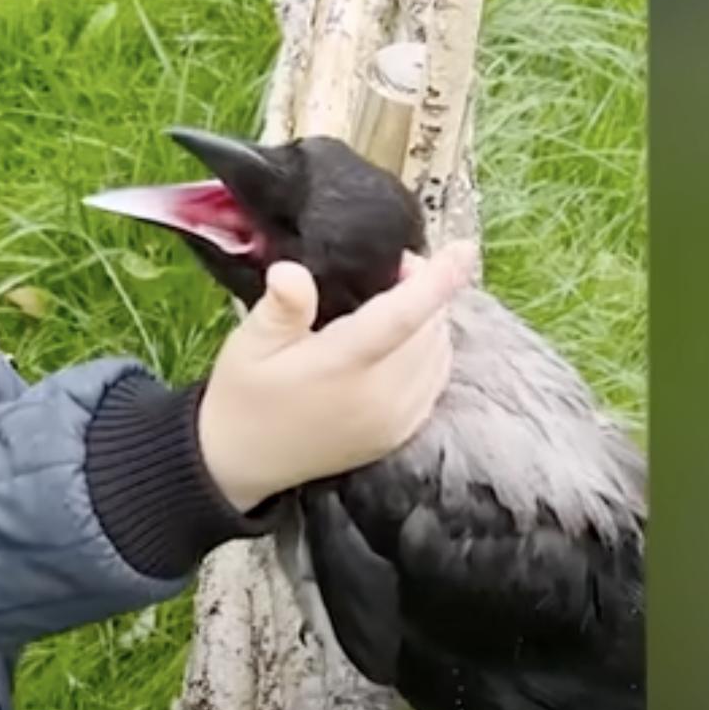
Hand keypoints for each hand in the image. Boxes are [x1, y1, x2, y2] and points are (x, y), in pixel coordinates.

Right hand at [196, 242, 473, 511]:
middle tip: (393, 270)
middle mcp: (379, 396)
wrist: (243, 462)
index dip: (438, 280)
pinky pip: (435, 382)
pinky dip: (431, 353)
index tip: (464, 247)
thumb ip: (281, 307)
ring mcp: (394, 419)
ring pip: (439, 353)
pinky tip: (407, 342)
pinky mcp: (399, 434)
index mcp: (342, 366)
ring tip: (398, 302)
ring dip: (430, 321)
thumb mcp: (250, 344)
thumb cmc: (245, 394)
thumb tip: (292, 271)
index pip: (403, 316)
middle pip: (429, 329)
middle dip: (424, 292)